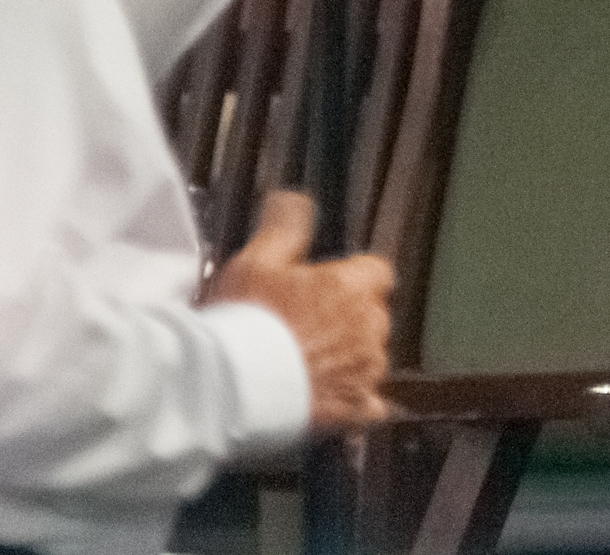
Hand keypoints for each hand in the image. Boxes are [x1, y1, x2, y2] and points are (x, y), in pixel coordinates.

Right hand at [204, 192, 393, 427]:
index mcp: (354, 287)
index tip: (322, 287)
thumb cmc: (244, 323)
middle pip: (372, 316)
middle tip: (302, 329)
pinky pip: (369, 405)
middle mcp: (372, 326)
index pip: (376, 272)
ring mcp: (369, 370)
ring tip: (301, 366)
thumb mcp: (257, 261)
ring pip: (369, 359)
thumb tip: (294, 199)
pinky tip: (324, 402)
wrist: (234, 390)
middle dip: (346, 320)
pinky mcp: (359, 409)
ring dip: (347, 360)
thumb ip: (285, 228)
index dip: (350, 279)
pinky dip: (352, 404)